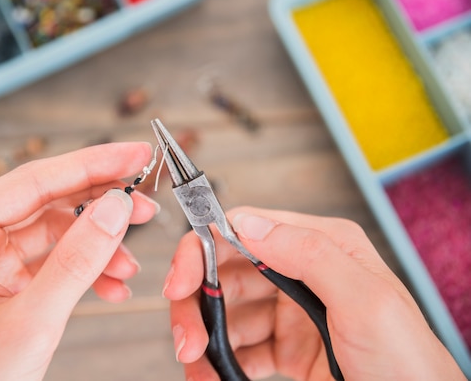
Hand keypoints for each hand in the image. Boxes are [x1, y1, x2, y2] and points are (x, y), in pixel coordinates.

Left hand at [0, 142, 159, 380]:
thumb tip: (117, 207)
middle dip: (100, 204)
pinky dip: (86, 269)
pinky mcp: (2, 280)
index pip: (35, 180)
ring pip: (56, 230)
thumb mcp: (30, 321)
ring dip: (98, 245)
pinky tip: (113, 285)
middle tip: (146, 202)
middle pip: (48, 200)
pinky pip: (53, 259)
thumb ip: (78, 260)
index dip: (93, 164)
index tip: (136, 155)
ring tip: (132, 262)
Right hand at [163, 207, 464, 379]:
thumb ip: (310, 254)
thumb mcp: (367, 302)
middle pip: (226, 273)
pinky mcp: (285, 349)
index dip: (203, 250)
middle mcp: (301, 273)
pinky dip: (218, 362)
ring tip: (198, 366)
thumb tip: (248, 224)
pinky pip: (238, 348)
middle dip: (197, 303)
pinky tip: (213, 376)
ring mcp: (290, 312)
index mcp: (322, 246)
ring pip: (227, 313)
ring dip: (204, 337)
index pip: (246, 230)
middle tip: (187, 339)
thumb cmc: (409, 364)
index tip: (181, 282)